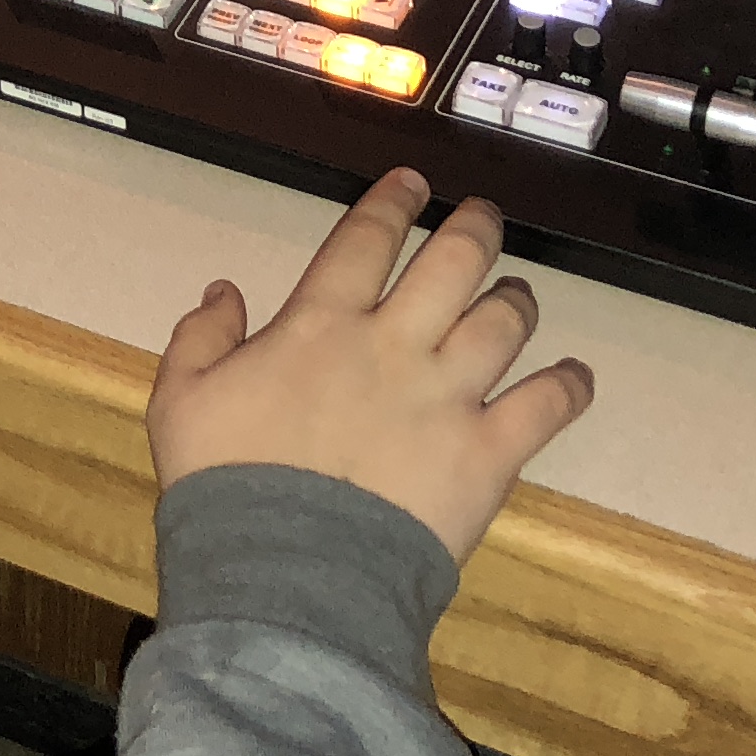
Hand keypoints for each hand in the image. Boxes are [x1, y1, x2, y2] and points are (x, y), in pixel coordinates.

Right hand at [148, 173, 593, 564]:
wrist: (284, 572)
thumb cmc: (225, 486)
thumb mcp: (181, 402)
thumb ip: (200, 339)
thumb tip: (224, 290)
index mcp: (320, 324)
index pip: (366, 240)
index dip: (393, 202)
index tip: (414, 183)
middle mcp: (393, 344)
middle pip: (454, 263)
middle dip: (475, 230)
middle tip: (484, 218)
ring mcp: (448, 396)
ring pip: (504, 322)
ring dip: (517, 302)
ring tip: (520, 297)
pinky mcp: (487, 453)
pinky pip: (545, 405)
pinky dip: (568, 386)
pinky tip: (575, 377)